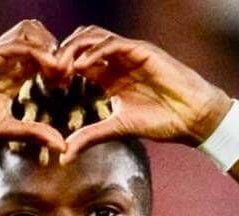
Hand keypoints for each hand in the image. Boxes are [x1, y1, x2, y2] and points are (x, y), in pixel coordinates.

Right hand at [0, 20, 67, 154]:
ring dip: (49, 46)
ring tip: (57, 69)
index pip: (43, 58)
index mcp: (11, 78)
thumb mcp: (4, 131)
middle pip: (39, 37)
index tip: (68, 83)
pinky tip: (47, 67)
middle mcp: (5, 63)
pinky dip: (36, 51)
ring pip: (29, 32)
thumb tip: (63, 147)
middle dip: (58, 51)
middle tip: (66, 73)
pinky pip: (15, 44)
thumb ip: (33, 134)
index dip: (59, 66)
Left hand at [55, 26, 233, 163]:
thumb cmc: (161, 121)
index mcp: (109, 75)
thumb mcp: (118, 129)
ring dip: (74, 49)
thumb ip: (90, 136)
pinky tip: (82, 66)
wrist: (192, 117)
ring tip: (62, 67)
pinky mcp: (141, 51)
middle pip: (79, 44)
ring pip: (93, 37)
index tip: (46, 83)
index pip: (76, 62)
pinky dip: (94, 52)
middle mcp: (116, 60)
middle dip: (61, 54)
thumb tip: (64, 156)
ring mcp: (128, 53)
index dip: (59, 69)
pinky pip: (112, 44)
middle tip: (49, 73)